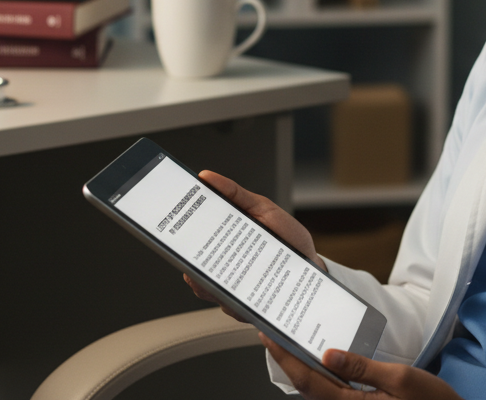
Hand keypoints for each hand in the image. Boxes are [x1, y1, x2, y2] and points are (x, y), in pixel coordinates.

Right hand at [182, 171, 322, 318]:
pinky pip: (235, 308)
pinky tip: (243, 298)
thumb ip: (235, 193)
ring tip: (217, 281)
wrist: (312, 263)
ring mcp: (235, 287)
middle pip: (194, 271)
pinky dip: (236, 305)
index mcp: (224, 241)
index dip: (177, 241)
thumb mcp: (262, 207)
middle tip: (192, 265)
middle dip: (190, 270)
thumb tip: (206, 177)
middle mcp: (225, 266)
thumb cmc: (287, 235)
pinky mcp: (249, 304)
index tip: (172, 236)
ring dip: (210, 289)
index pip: (192, 242)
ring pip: (210, 293)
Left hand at [262, 334, 463, 399]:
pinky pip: (332, 392)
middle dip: (288, 359)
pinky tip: (322, 358)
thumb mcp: (401, 379)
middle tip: (274, 333)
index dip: (285, 357)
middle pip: (307, 385)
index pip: (307, 380)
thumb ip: (362, 367)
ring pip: (318, 389)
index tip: (268, 336)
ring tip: (293, 341)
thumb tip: (328, 354)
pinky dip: (322, 374)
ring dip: (303, 366)